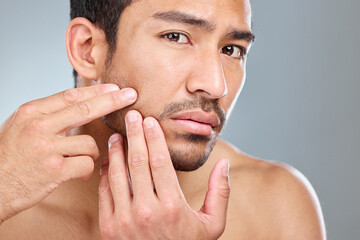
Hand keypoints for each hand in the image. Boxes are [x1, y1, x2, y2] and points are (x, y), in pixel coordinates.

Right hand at [0, 84, 136, 221]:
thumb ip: (48, 115)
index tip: (114, 88)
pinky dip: (88, 169)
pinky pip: (87, 164)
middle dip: (113, 101)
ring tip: (82, 159)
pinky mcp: (54, 170)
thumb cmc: (8, 157)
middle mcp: (39, 126)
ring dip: (93, 152)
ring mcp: (46, 148)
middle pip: (85, 109)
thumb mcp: (21, 127)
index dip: (97, 91)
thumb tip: (79, 104)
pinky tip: (80, 173)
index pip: (71, 96)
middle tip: (131, 95)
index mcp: (31, 112)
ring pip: (89, 143)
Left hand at [99, 110, 229, 239]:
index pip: (159, 161)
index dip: (153, 137)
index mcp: (172, 206)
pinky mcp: (109, 227)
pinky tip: (108, 160)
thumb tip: (223, 164)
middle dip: (134, 135)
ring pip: (117, 174)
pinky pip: (104, 192)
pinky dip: (105, 173)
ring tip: (117, 135)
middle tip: (131, 116)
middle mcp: (146, 211)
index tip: (149, 120)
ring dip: (116, 151)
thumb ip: (221, 193)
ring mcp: (124, 220)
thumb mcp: (212, 224)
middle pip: (138, 162)